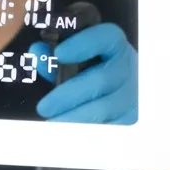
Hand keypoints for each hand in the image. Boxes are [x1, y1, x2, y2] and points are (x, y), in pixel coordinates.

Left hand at [30, 24, 169, 169]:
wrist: (120, 91)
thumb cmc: (89, 69)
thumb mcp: (73, 60)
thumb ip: (53, 56)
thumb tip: (37, 51)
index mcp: (113, 45)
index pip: (105, 37)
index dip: (83, 44)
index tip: (59, 53)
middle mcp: (127, 67)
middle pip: (100, 79)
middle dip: (68, 95)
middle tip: (44, 107)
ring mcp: (132, 94)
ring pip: (105, 107)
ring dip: (75, 118)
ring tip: (52, 123)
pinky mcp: (131, 117)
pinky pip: (109, 125)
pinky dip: (86, 129)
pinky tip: (68, 132)